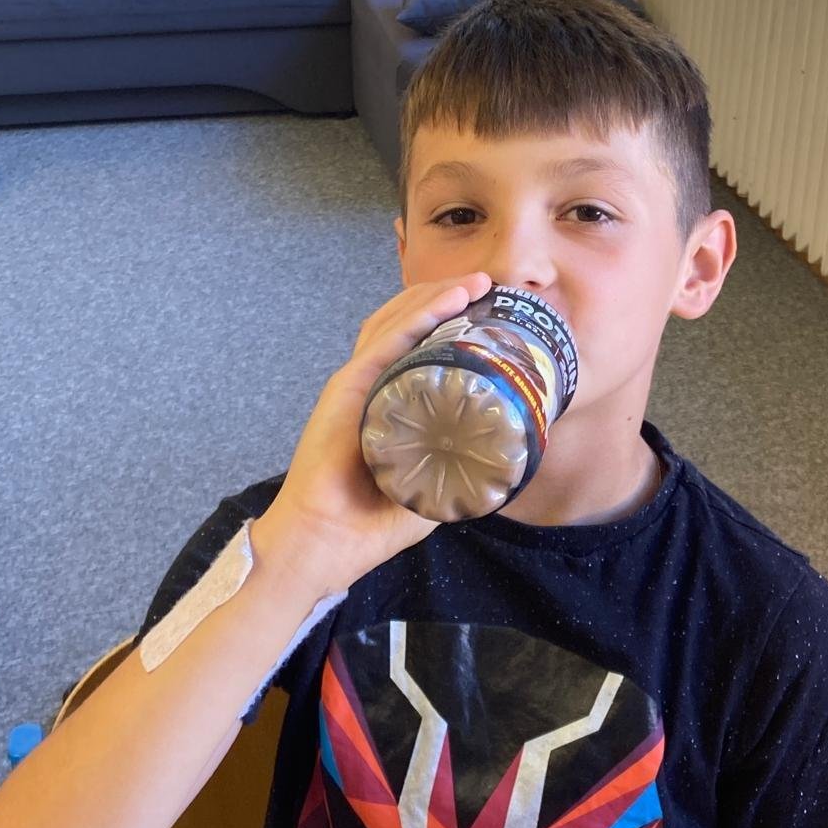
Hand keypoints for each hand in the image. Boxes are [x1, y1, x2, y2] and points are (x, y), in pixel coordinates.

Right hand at [251, 271, 493, 593]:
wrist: (325, 545)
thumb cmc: (368, 525)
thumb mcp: (430, 493)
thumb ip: (456, 475)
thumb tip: (502, 466)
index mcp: (383, 401)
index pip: (414, 345)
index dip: (446, 320)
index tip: (485, 309)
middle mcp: (368, 383)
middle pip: (405, 321)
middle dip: (445, 296)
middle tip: (486, 285)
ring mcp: (355, 382)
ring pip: (398, 321)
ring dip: (438, 295)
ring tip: (476, 283)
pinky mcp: (346, 389)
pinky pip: (387, 342)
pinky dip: (421, 316)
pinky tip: (450, 299)